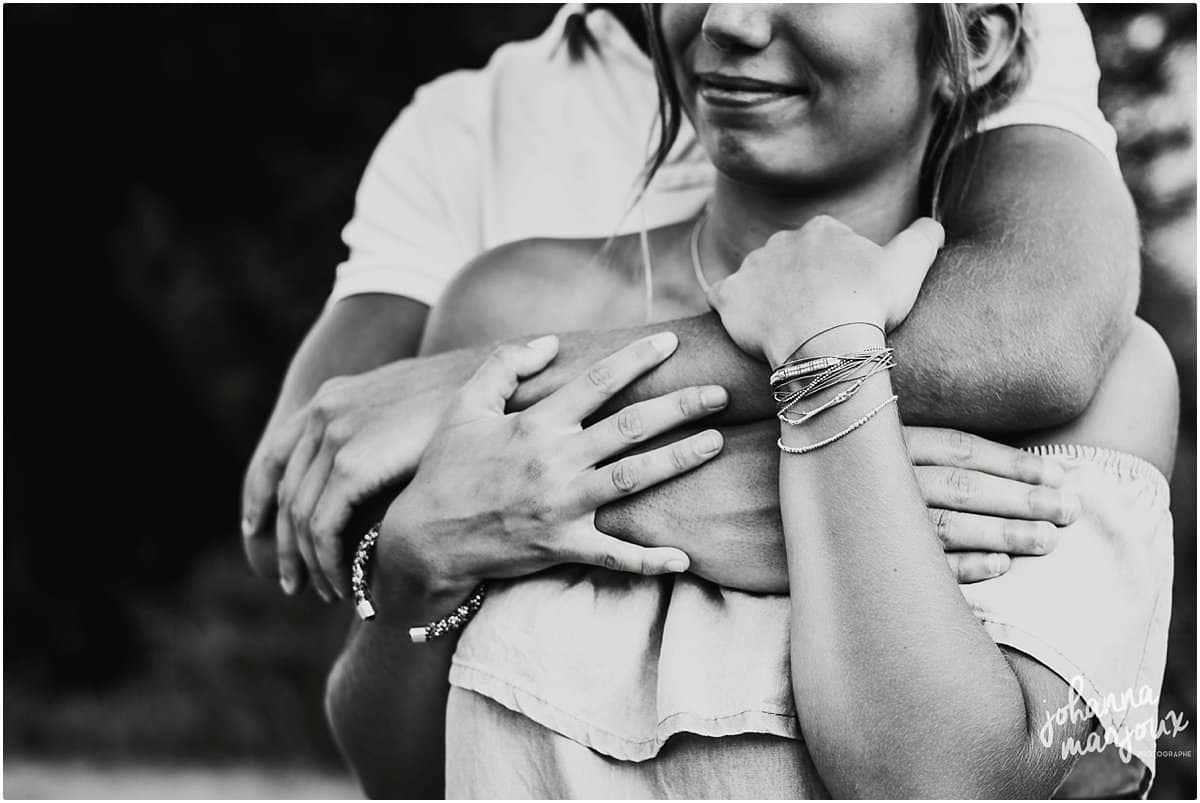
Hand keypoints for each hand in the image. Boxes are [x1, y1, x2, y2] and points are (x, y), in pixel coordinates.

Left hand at [241, 348, 477, 598]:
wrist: (497, 381)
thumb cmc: (469, 400)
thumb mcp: (411, 408)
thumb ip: (382, 433)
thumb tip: (380, 466)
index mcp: (333, 397)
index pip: (277, 454)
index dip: (259, 495)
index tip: (256, 529)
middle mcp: (325, 412)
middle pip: (284, 492)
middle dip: (284, 544)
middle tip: (292, 580)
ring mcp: (335, 436)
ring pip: (300, 517)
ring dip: (311, 562)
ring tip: (328, 592)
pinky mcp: (352, 465)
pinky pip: (322, 527)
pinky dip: (329, 562)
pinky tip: (345, 584)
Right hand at [366, 332, 728, 606]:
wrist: (424, 539)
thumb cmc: (445, 469)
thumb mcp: (464, 408)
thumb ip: (504, 367)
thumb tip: (549, 341)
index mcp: (535, 425)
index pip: (596, 383)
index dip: (635, 359)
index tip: (669, 342)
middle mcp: (555, 462)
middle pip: (630, 428)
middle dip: (679, 407)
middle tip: (718, 394)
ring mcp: (562, 506)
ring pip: (633, 479)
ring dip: (678, 461)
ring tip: (715, 442)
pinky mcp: (563, 546)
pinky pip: (614, 556)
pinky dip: (649, 560)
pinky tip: (684, 558)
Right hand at [596, 423, 1076, 588]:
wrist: (667, 490)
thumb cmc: (724, 448)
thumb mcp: (783, 414)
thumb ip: (842, 413)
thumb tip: (885, 405)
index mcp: (851, 434)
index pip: (947, 441)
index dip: (1005, 457)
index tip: (1051, 468)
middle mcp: (853, 474)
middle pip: (958, 483)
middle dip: (1020, 496)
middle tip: (1069, 509)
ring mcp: (838, 521)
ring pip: (937, 527)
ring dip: (1002, 534)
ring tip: (1048, 543)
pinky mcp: (823, 561)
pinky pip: (894, 569)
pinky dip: (953, 570)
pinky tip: (994, 574)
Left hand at [706, 215, 944, 364]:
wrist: (827, 343)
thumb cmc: (870, 306)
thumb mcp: (911, 265)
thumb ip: (924, 237)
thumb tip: (933, 226)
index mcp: (822, 229)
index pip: (828, 246)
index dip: (838, 275)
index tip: (845, 299)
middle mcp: (781, 240)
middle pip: (791, 261)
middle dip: (801, 283)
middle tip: (816, 317)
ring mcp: (751, 268)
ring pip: (758, 279)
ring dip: (768, 297)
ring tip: (786, 328)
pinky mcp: (728, 297)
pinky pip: (723, 298)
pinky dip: (733, 310)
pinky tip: (748, 327)